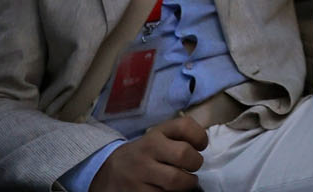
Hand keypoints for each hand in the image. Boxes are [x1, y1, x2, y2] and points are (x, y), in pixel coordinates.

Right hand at [89, 115, 208, 191]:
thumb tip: (204, 142)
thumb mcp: (156, 138)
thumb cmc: (143, 154)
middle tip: (192, 167)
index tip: (200, 145)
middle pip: (184, 155)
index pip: (184, 126)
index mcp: (154, 135)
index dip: (200, 136)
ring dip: (187, 184)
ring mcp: (141, 175)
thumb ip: (179, 135)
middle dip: (196, 163)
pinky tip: (167, 190)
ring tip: (183, 182)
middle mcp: (147, 152)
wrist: (108, 173)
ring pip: (177, 182)